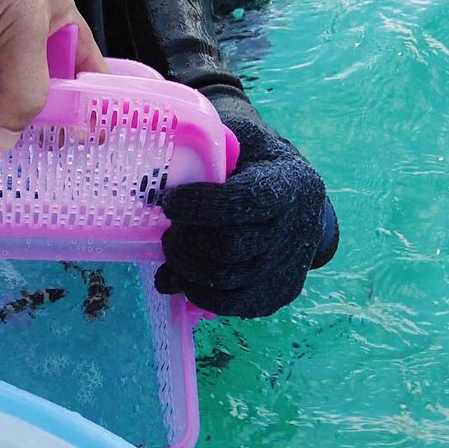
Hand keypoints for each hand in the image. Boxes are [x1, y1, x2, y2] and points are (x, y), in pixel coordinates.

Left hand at [0, 0, 106, 151]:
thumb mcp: (25, 26)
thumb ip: (23, 86)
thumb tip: (6, 140)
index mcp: (63, 40)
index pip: (84, 88)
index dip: (85, 120)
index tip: (84, 159)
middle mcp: (28, 54)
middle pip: (35, 106)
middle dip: (32, 136)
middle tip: (30, 177)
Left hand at [154, 144, 338, 317]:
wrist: (299, 201)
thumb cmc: (258, 165)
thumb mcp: (241, 142)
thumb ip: (207, 149)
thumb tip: (149, 177)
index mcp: (289, 184)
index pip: (246, 201)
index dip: (201, 205)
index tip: (171, 203)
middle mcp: (296, 228)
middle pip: (231, 248)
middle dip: (186, 243)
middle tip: (169, 234)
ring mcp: (289, 265)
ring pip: (227, 281)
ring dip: (186, 269)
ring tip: (173, 252)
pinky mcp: (279, 292)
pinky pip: (232, 305)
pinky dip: (198, 295)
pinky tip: (183, 278)